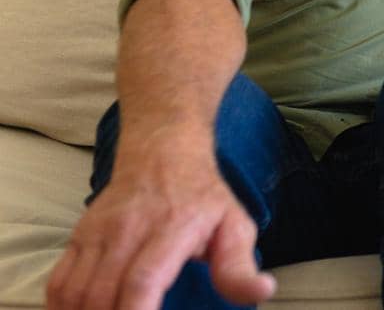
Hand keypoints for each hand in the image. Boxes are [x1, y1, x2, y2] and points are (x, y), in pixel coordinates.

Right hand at [45, 140, 273, 309]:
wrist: (162, 152)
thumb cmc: (203, 197)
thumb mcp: (235, 225)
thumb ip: (239, 266)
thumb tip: (262, 292)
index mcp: (172, 229)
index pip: (142, 282)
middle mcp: (128, 230)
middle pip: (102, 296)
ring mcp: (98, 233)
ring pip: (75, 293)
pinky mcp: (77, 237)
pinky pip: (58, 284)